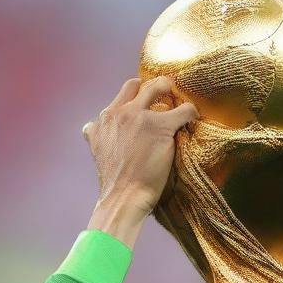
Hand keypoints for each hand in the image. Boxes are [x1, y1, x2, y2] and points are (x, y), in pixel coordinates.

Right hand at [84, 76, 199, 247]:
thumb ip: (97, 135)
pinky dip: (190, 112)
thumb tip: (89, 129)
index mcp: (104, 120)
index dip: (136, 94)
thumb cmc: (114, 182)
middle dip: (152, 87)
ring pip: (158, 87)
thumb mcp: (97, 151)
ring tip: (180, 103)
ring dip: (170, 92)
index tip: (147, 102)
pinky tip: (193, 118)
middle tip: (166, 92)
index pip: (122, 94)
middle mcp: (119, 112)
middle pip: (137, 84)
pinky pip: (184, 110)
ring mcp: (140, 117)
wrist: (123, 197)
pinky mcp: (161, 126)